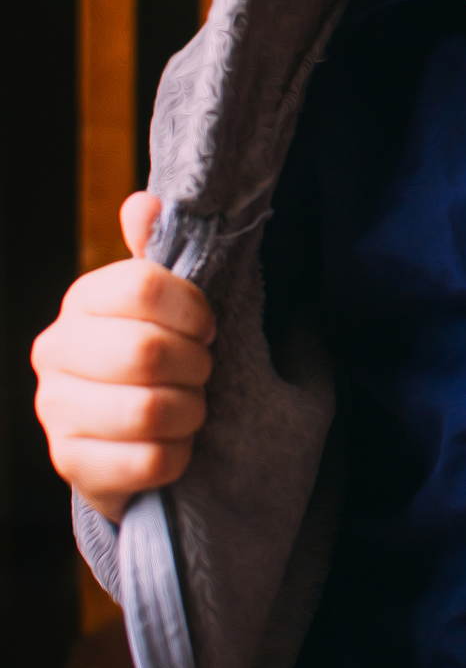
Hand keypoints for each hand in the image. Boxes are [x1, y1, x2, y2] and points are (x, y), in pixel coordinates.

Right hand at [31, 193, 214, 523]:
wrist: (124, 437)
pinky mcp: (70, 463)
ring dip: (189, 412)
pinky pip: (149, 461)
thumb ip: (157, 253)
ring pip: (150, 410)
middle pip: (148, 352)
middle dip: (196, 367)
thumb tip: (143, 204)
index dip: (193, 309)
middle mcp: (55, 350)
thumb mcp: (162, 303)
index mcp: (83, 300)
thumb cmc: (151, 358)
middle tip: (201, 374)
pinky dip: (178, 455)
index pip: (144, 286)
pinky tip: (172, 445)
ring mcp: (55, 410)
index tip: (208, 328)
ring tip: (188, 409)